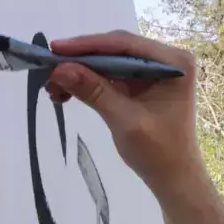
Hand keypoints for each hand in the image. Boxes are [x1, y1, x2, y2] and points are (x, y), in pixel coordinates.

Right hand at [45, 31, 202, 199]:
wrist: (173, 179)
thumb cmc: (158, 153)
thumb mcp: (124, 120)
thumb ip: (94, 91)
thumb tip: (59, 69)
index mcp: (174, 62)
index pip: (125, 44)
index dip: (88, 45)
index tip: (56, 49)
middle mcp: (166, 60)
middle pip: (116, 50)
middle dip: (82, 60)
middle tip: (49, 68)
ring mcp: (155, 71)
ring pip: (110, 62)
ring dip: (82, 72)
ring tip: (53, 86)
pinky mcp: (143, 84)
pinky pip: (112, 76)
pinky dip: (90, 83)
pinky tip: (66, 92)